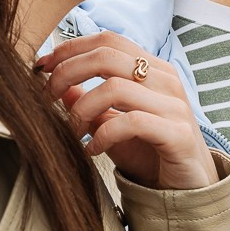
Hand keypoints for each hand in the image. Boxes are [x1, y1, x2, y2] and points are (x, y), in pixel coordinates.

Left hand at [39, 34, 216, 190]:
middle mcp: (166, 80)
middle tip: (47, 97)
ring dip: (82, 109)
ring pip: (114, 88)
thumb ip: (90, 104)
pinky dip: (102, 135)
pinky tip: (92, 149)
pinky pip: (131, 122)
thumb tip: (60, 88)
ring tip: (73, 130)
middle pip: (106, 56)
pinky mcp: (177, 134)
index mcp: (152, 69)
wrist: (188, 189)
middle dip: (67, 73)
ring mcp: (174, 106)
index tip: (42, 68)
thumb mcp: (112, 125)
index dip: (70, 49)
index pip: (108, 41)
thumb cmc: (150, 153)